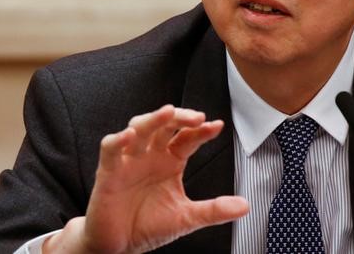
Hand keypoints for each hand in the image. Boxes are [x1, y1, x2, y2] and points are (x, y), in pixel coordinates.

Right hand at [44, 105, 248, 253]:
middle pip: (165, 125)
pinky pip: (110, 149)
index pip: (188, 138)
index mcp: (170, 161)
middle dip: (180, 117)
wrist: (118, 246)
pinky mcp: (108, 172)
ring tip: (167, 113)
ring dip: (152, 119)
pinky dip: (117, 140)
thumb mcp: (186, 218)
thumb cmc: (149, 226)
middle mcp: (151, 155)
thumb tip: (245, 206)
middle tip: (197, 117)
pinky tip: (129, 136)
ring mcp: (129, 160)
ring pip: (139, 128)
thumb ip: (214, 210)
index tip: (217, 126)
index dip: (201, 130)